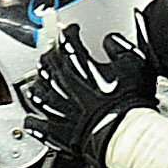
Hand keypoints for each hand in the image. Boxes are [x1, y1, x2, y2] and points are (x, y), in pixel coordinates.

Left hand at [26, 22, 160, 165]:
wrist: (125, 136)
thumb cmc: (131, 104)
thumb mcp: (135, 66)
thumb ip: (120, 49)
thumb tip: (111, 41)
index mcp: (81, 67)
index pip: (68, 42)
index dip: (69, 33)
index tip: (71, 31)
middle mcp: (64, 86)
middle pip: (48, 65)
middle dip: (49, 56)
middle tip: (52, 54)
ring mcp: (59, 109)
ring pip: (38, 91)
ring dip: (38, 85)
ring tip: (39, 82)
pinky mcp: (58, 132)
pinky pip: (38, 125)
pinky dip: (34, 120)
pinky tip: (33, 119)